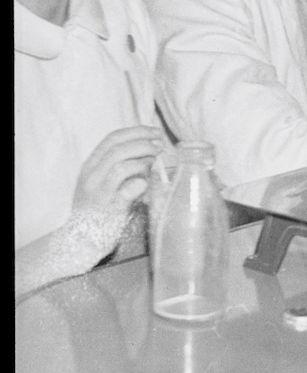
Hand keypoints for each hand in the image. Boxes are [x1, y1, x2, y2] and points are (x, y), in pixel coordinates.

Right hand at [68, 126, 169, 257]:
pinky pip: (127, 190)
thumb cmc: (99, 210)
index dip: (136, 132)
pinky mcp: (109, 208)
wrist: (80, 240)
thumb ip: (121, 168)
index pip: (112, 139)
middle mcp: (91, 176)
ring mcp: (99, 192)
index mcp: (90, 166)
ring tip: (154, 166)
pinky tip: (146, 186)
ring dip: (143, 162)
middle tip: (160, 147)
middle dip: (143, 143)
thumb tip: (151, 154)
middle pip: (118, 149)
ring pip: (121, 166)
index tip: (154, 132)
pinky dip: (140, 184)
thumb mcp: (104, 184)